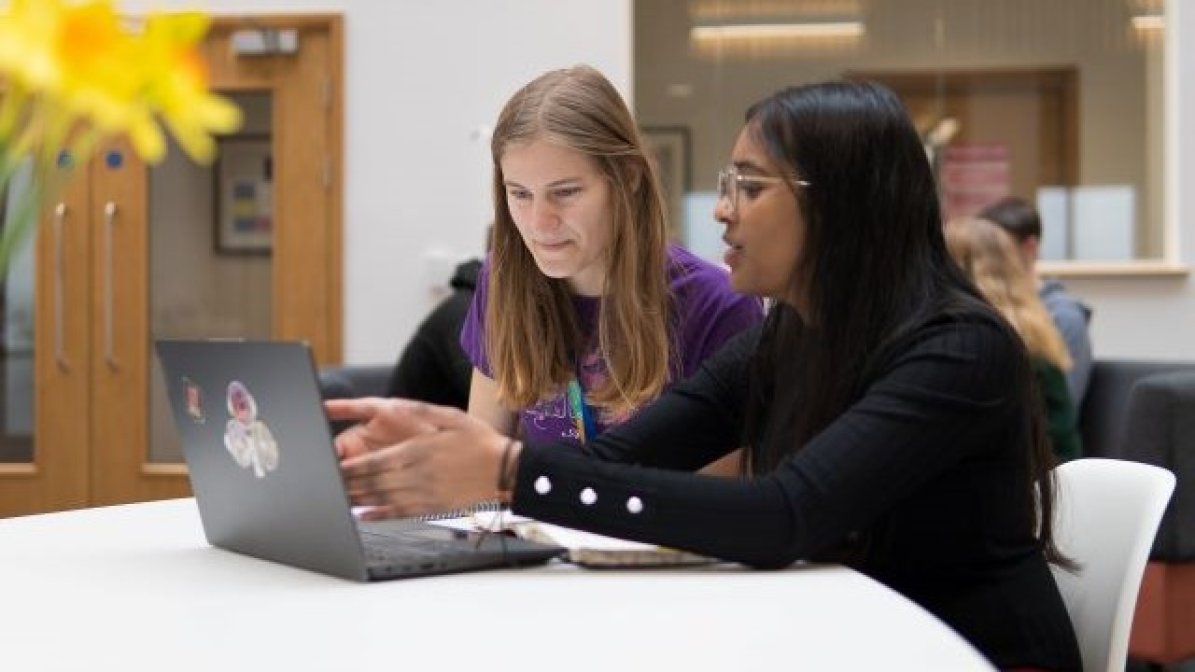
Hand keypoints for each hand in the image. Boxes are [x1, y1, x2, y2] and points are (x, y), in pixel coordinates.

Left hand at [338, 401, 513, 519]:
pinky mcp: (431, 507)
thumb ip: (417, 413)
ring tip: (333, 499)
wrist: (506, 470)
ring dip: (355, 500)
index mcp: (416, 450)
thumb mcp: (448, 415)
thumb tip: (390, 408)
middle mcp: (415, 474)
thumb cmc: (478, 440)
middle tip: (320, 485)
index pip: (371, 462)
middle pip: (370, 483)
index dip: (346, 468)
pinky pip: (398, 513)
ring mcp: (423, 494)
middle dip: (343, 485)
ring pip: (380, 499)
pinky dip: (377, 515)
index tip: (327, 468)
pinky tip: (362, 515)